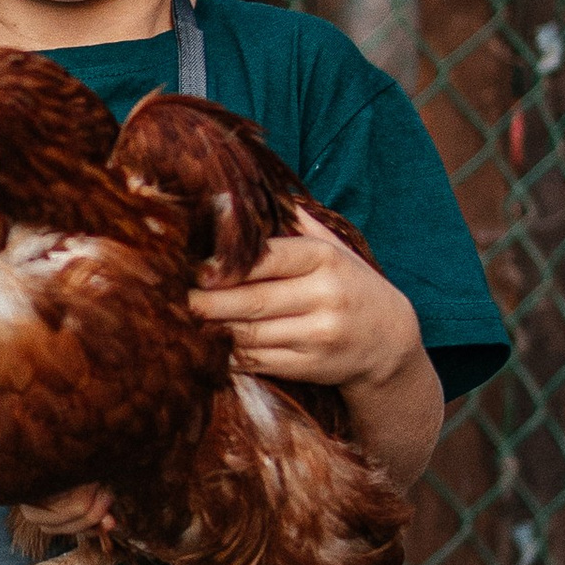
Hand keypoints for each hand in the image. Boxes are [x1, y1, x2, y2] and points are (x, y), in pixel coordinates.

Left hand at [187, 209, 423, 393]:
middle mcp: (323, 297)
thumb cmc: (351, 285)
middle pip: (251, 301)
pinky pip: (257, 362)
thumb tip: (245, 197)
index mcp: (324, 259)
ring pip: (249, 335)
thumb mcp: (336, 249)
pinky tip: (206, 347)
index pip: (267, 259)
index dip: (226, 266)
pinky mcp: (310, 367)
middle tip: (174, 299)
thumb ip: (297, 225)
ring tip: (180, 322)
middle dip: (206, 302)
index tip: (194, 269)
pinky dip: (227, 356)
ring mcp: (318, 335)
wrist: (390, 341)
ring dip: (211, 330)